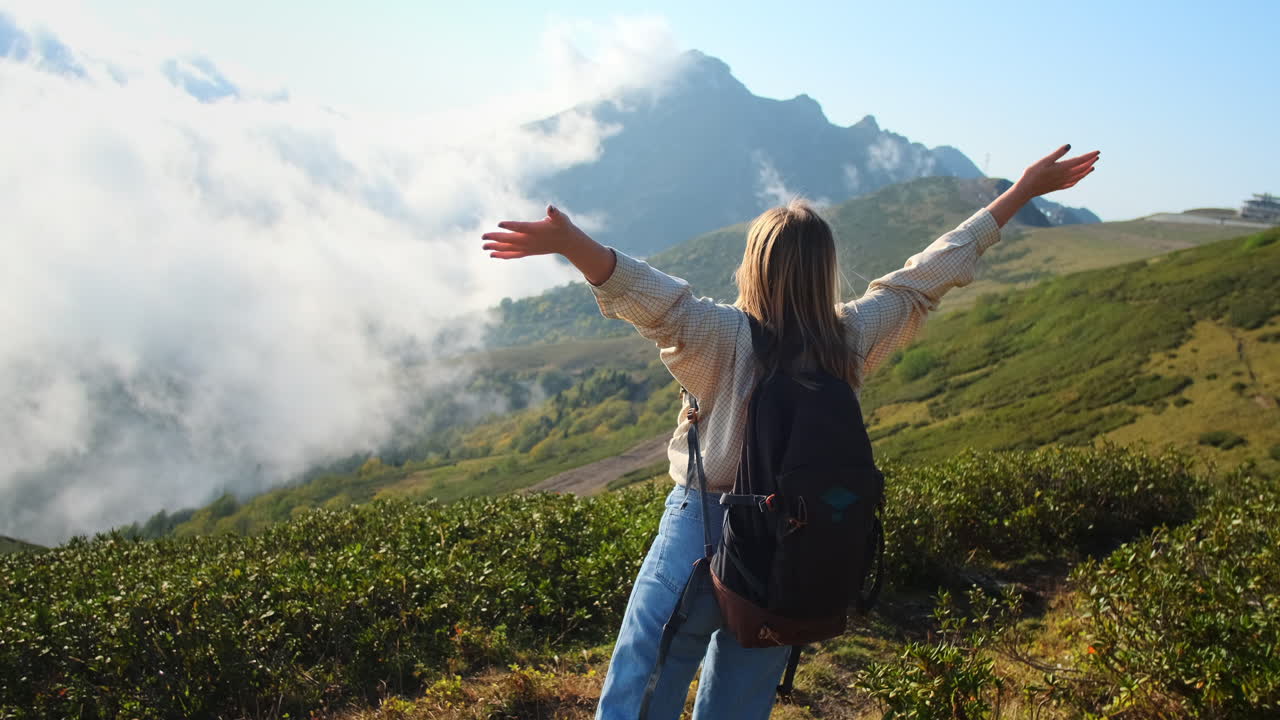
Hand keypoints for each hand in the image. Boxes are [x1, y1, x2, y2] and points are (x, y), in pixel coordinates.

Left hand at [482, 204, 616, 284]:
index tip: (498, 224)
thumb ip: (555, 213)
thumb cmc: (563, 226)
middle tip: (482, 236)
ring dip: (496, 247)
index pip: (521, 227)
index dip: (510, 225)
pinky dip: (503, 254)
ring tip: (483, 247)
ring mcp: (528, 247)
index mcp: (536, 230)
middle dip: (496, 238)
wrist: (568, 243)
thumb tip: (551, 208)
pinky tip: (493, 254)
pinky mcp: (528, 251)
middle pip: (510, 239)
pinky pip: (513, 254)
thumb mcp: (561, 218)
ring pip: (509, 248)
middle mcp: (530, 240)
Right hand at [1013, 145, 1099, 197]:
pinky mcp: (1057, 187)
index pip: (1080, 161)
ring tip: (1092, 167)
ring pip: (1078, 177)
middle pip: (1081, 168)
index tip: (1097, 151)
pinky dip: (1078, 180)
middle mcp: (1064, 176)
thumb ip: (1057, 154)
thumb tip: (1069, 145)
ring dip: (1086, 171)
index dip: (1089, 156)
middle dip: (1090, 162)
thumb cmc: (1032, 174)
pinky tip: (1078, 179)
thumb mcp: (1044, 161)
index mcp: (1062, 168)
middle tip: (1096, 156)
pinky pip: (1072, 183)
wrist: (1026, 190)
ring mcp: (1062, 182)